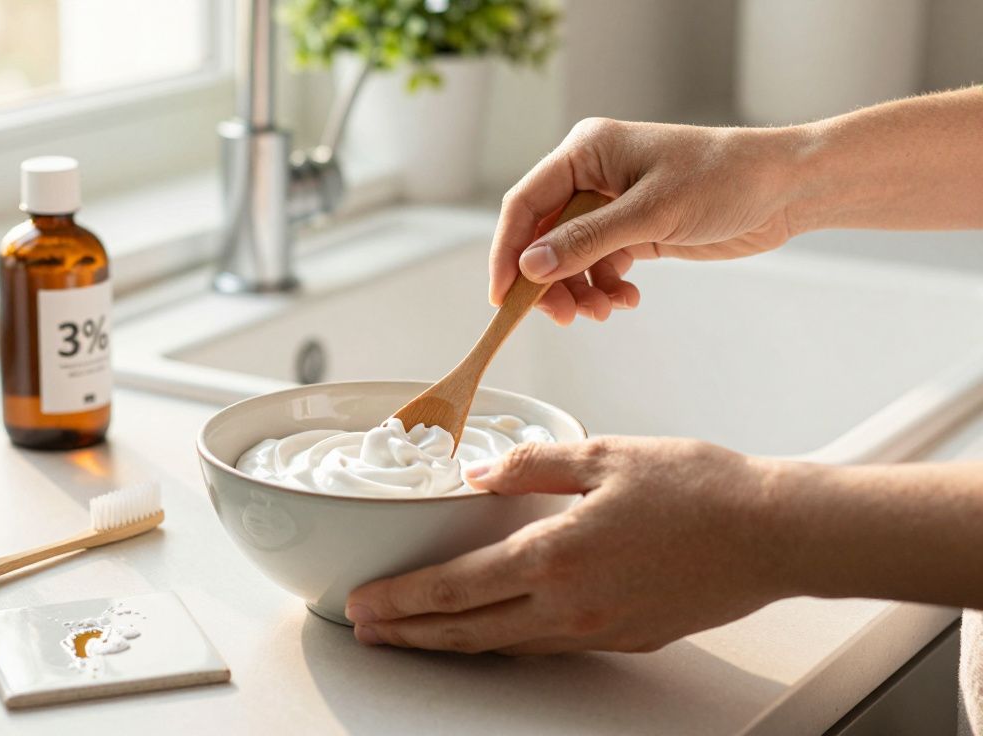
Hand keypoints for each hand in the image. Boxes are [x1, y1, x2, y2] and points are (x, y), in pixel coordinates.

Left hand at [345, 437, 794, 654]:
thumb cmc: (699, 488)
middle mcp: (569, 607)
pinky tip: (492, 628)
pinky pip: (547, 644)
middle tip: (367, 630)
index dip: (400, 600)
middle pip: (467, 631)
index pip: (453, 589)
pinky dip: (505, 639)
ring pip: (504, 645)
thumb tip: (478, 477)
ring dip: (451, 643)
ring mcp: (597, 630)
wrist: (775, 533)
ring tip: (415, 637)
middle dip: (409, 634)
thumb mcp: (605, 455)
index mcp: (555, 556)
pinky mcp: (623, 638)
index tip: (364, 604)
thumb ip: (532, 466)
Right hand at [491, 118, 803, 324]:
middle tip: (565, 317)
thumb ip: (587, 241)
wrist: (785, 188)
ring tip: (605, 311)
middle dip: (550, 281)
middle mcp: (591, 175)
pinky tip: (625, 299)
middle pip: (543, 237)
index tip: (502, 297)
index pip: (525, 204)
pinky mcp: (633, 229)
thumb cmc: (724, 179)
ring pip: (569, 257)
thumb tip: (531, 268)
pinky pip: (598, 265)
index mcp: (585, 152)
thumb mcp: (651, 213)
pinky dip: (605, 288)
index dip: (509, 252)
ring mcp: (612, 204)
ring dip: (580, 290)